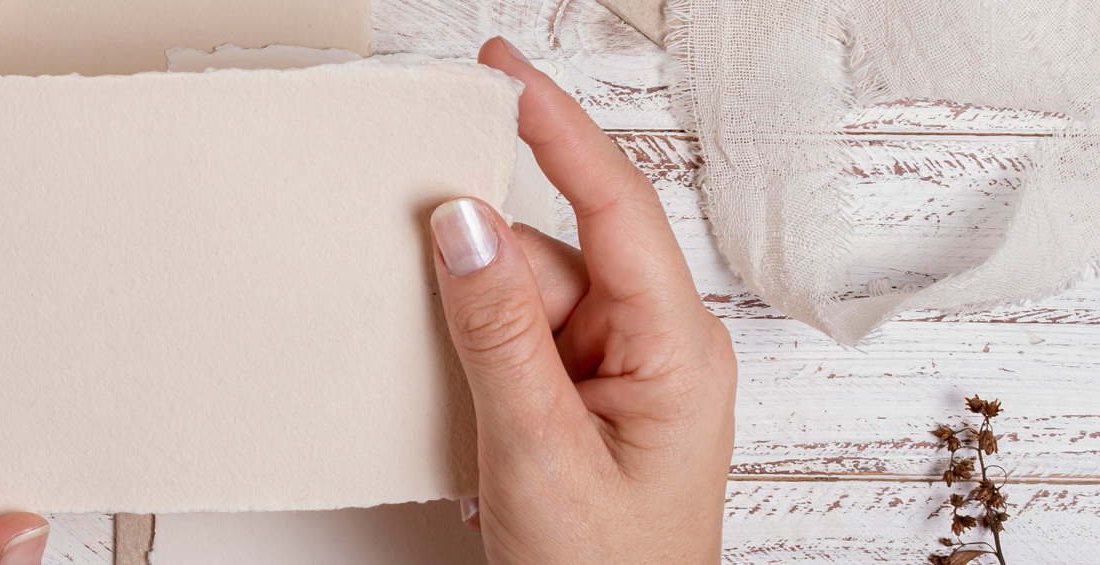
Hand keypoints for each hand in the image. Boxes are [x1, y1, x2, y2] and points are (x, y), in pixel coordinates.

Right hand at [433, 38, 736, 562]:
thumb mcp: (538, 452)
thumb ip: (497, 332)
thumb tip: (459, 224)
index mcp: (675, 349)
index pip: (616, 206)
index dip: (557, 129)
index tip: (502, 73)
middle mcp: (652, 348)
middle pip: (549, 257)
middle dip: (481, 277)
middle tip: (426, 304)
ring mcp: (615, 376)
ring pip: (520, 302)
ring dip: (472, 335)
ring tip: (466, 415)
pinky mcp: (579, 401)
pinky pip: (515, 344)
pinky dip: (475, 363)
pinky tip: (465, 414)